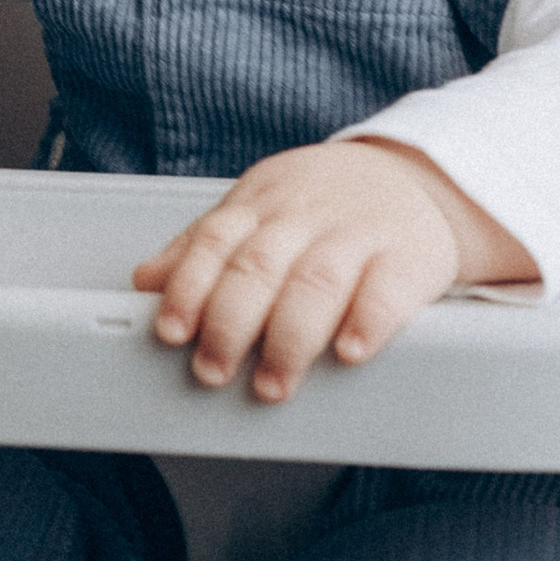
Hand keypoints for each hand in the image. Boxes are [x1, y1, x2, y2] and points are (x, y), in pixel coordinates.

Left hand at [133, 140, 537, 403]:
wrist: (413, 176)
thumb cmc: (323, 205)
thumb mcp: (259, 209)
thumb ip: (205, 246)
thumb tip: (145, 281)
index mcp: (262, 205)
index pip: (216, 241)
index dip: (190, 287)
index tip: (171, 331)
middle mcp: (307, 217)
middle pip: (260, 266)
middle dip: (230, 323)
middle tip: (212, 371)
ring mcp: (360, 234)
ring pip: (318, 281)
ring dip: (290, 337)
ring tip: (272, 384)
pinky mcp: (411, 256)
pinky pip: (390, 288)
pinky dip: (368, 321)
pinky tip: (350, 351)